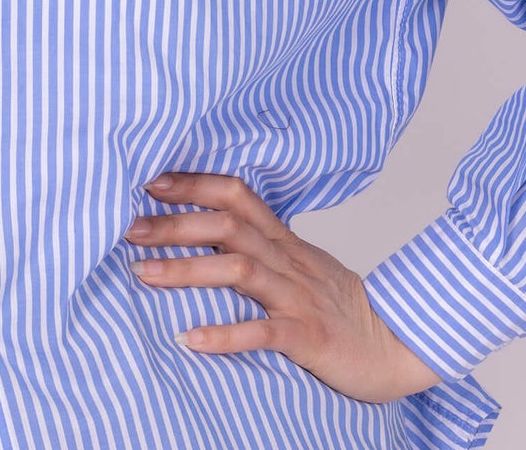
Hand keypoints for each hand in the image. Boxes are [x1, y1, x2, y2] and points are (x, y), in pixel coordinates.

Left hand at [122, 170, 442, 403]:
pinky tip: (190, 339)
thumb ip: (258, 243)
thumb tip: (205, 227)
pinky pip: (264, 332)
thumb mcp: (298, 262)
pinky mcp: (309, 337)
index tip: (150, 182)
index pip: (236, 195)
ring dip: (187, 270)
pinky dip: (226, 334)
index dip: (194, 184)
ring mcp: (298, 297)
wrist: (397, 343)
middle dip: (175, 224)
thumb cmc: (337, 304)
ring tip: (142, 274)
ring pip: (239, 271)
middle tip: (128, 228)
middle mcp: (288, 260)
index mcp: (284, 240)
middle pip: (228, 227)